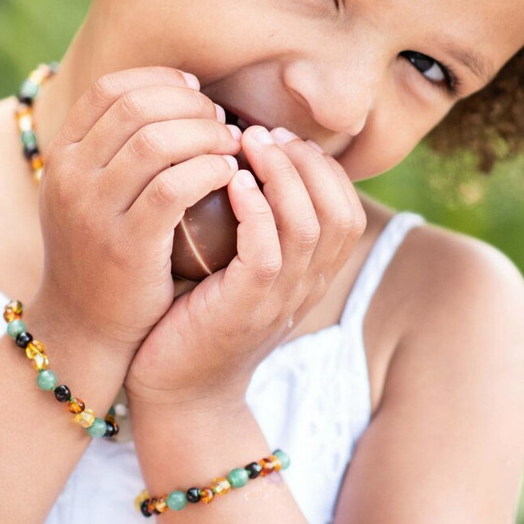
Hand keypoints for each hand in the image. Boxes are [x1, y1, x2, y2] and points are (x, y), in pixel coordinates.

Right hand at [32, 67, 240, 358]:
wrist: (84, 325)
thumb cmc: (101, 252)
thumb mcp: (88, 194)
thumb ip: (114, 150)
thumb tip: (171, 97)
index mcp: (62, 156)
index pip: (109, 89)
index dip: (158, 81)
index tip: (193, 91)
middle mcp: (70, 177)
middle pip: (135, 108)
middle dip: (188, 105)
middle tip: (220, 120)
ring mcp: (94, 211)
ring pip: (155, 142)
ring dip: (204, 134)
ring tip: (231, 144)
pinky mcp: (127, 244)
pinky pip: (174, 188)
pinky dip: (208, 170)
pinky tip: (229, 174)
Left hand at [125, 125, 366, 410]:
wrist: (177, 390)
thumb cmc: (196, 317)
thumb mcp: (235, 269)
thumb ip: (252, 227)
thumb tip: (240, 163)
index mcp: (310, 276)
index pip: (347, 211)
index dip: (322, 168)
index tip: (281, 139)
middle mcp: (306, 287)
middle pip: (339, 212)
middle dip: (306, 162)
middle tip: (264, 132)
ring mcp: (281, 300)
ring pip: (309, 225)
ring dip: (283, 175)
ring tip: (249, 143)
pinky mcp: (247, 309)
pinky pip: (268, 251)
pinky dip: (257, 210)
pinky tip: (234, 183)